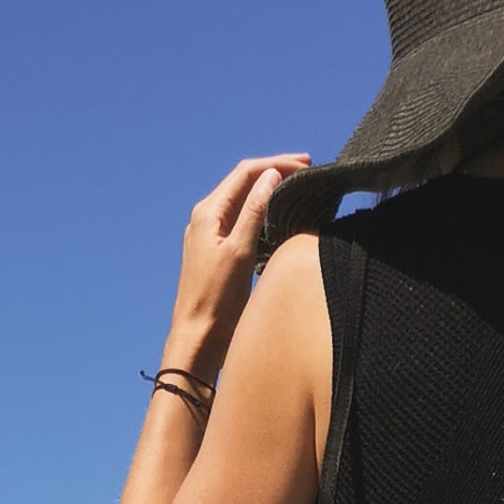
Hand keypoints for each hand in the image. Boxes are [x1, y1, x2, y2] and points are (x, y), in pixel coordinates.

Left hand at [163, 154, 310, 381]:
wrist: (196, 340)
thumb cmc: (216, 302)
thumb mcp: (240, 253)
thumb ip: (255, 212)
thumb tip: (271, 176)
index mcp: (209, 213)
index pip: (245, 173)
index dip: (276, 164)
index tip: (306, 164)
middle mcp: (206, 218)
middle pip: (243, 182)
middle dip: (274, 172)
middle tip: (307, 169)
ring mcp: (208, 235)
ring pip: (242, 200)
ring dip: (268, 190)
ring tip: (296, 187)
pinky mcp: (214, 252)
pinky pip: (239, 220)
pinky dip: (260, 211)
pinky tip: (276, 216)